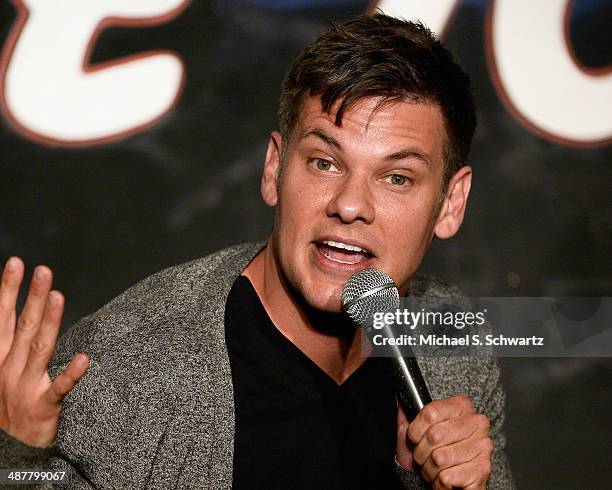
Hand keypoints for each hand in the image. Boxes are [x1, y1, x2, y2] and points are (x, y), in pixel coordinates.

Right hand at [0, 257, 88, 446]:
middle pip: (22, 326)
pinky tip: (85, 359)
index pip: (2, 317)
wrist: (7, 451)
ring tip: (57, 296)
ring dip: (49, 322)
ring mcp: (25, 387)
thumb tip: (19, 310)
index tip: (17, 263)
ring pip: (39, 348)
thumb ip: (10, 342)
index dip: (7, 289)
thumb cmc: (7, 406)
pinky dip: (72, 374)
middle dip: (31, 296)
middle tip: (43, 270)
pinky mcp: (44, 407)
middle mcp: (8, 368)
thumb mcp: (0, 370)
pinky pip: (60, 388)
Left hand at [396, 395, 492, 488]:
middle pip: (434, 435)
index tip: (415, 439)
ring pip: (440, 458)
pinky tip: (446, 480)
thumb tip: (402, 405)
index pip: (431, 413)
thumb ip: (408, 420)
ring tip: (436, 469)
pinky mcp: (482, 470)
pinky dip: (439, 483)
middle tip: (426, 458)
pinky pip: (447, 477)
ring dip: (430, 470)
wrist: (454, 487)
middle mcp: (476, 423)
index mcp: (461, 407)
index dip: (416, 431)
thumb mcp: (417, 438)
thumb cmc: (436, 459)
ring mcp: (482, 446)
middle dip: (422, 453)